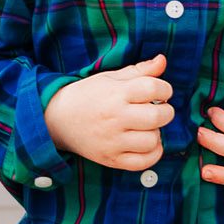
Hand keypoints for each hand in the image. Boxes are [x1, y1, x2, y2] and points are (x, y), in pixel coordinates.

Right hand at [43, 53, 173, 173]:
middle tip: (158, 109)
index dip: (165, 89)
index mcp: (116, 93)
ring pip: (152, 141)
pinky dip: (152, 154)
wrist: (58, 119)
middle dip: (165, 112)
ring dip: (156, 133)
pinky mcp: (111, 159)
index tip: (161, 92)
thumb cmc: (89, 95)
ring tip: (147, 127)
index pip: (153, 88)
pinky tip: (146, 144)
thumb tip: (162, 60)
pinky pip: (142, 162)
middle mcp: (115, 117)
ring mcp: (113, 141)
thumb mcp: (111, 77)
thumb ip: (140, 70)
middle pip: (157, 117)